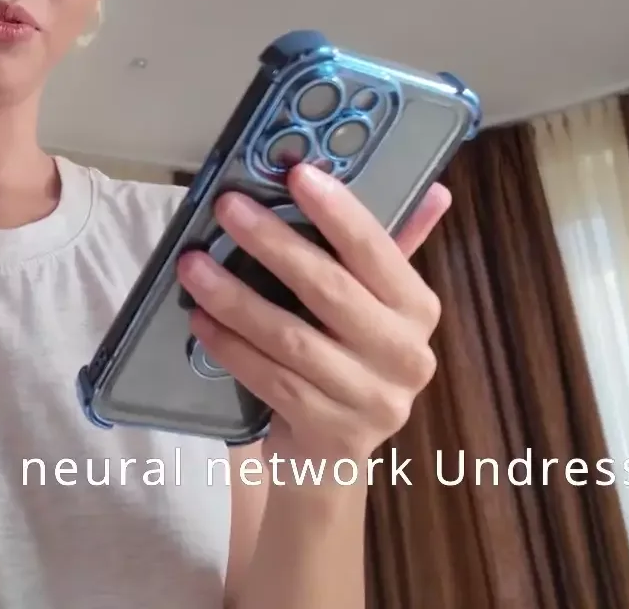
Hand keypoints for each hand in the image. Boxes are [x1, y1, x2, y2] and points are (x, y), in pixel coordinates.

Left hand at [177, 162, 449, 465]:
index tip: (296, 174)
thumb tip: (434, 188)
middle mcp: (406, 356)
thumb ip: (385, 249)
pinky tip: (201, 321)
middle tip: (228, 208)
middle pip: (330, 290)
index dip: (339, 211)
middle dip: (274, 243)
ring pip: (291, 339)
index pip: (378, 250)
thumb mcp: (371, 305)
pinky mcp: (333, 433)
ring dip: (235, 298)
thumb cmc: (346, 359)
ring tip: (194, 267)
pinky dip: (231, 347)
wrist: (332, 454)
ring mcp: (373, 401)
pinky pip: (271, 380)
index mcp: (417, 309)